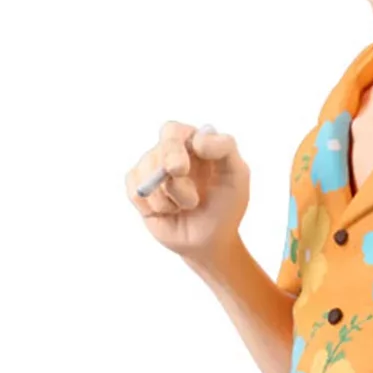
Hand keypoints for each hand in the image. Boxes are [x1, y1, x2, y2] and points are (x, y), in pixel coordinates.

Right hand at [126, 121, 250, 266]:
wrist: (210, 240)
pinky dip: (154, 206)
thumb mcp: (237, 174)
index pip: (172, 132)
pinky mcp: (139, 190)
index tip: (184, 168)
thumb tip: (198, 140)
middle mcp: (168, 152)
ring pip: (147, 175)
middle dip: (168, 166)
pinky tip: (169, 212)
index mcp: (190, 141)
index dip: (174, 148)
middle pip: (157, 151)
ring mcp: (151, 170)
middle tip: (181, 180)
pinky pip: (135, 192)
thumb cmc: (226, 205)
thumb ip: (225, 147)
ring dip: (170, 198)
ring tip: (187, 206)